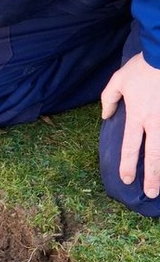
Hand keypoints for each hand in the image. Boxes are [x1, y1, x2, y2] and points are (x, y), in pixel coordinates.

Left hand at [102, 52, 159, 198]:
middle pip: (154, 156)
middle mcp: (155, 122)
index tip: (127, 180)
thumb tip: (106, 116)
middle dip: (153, 177)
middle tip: (152, 193)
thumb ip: (109, 100)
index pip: (131, 146)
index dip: (129, 165)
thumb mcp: (118, 81)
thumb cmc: (141, 68)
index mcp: (137, 116)